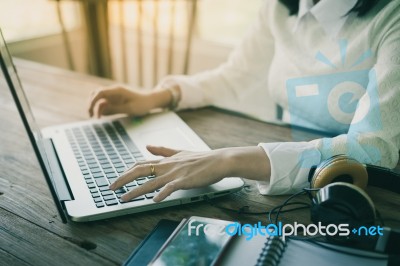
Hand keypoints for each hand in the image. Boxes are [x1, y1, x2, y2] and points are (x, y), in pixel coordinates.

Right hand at [88, 85, 173, 117]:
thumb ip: (115, 109)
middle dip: (91, 104)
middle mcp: (113, 92)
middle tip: (90, 115)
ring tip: (96, 118)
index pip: (100, 93)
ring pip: (99, 99)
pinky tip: (102, 117)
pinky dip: (101, 110)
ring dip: (96, 108)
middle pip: (96, 94)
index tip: (91, 110)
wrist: (150, 102)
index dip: (93, 100)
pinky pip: (105, 104)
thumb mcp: (129, 108)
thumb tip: (101, 109)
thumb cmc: (141, 104)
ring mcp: (114, 96)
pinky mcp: (115, 101)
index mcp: (117, 91)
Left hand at [109, 145, 270, 201]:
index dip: (127, 171)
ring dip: (135, 191)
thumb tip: (148, 146)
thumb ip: (163, 150)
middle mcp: (167, 166)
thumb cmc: (202, 158)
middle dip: (123, 180)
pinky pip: (170, 188)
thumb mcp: (180, 152)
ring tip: (123, 199)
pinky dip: (162, 194)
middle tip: (110, 188)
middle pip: (139, 171)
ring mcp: (174, 173)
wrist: (219, 160)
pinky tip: (154, 200)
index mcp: (166, 160)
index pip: (141, 164)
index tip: (116, 179)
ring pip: (150, 182)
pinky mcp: (184, 180)